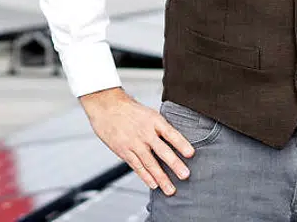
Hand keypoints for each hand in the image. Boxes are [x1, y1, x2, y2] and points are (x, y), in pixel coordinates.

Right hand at [79, 87, 195, 194]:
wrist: (105, 106)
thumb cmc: (129, 110)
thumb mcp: (148, 113)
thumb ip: (160, 128)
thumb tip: (177, 142)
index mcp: (153, 120)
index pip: (170, 133)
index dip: (181, 143)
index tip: (191, 153)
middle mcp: (144, 132)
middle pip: (162, 150)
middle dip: (174, 164)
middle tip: (185, 175)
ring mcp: (133, 143)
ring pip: (149, 163)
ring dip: (161, 178)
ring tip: (171, 189)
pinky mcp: (123, 151)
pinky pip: (136, 166)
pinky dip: (145, 176)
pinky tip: (154, 184)